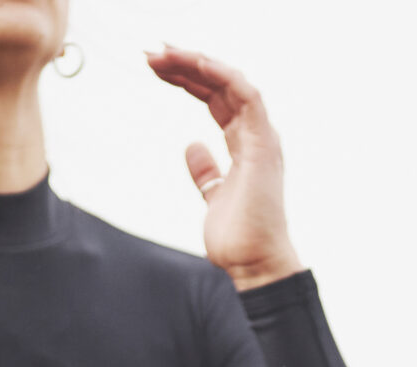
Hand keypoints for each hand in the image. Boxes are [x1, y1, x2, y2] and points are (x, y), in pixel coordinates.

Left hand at [147, 46, 304, 291]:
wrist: (253, 264)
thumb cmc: (237, 239)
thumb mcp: (212, 196)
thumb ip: (206, 171)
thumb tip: (192, 147)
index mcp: (245, 144)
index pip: (216, 99)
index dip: (188, 79)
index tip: (156, 67)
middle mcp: (256, 135)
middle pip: (220, 86)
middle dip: (186, 65)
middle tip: (152, 53)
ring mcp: (262, 138)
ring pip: (231, 83)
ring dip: (198, 63)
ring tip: (165, 53)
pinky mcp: (264, 145)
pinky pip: (247, 97)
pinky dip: (224, 76)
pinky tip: (198, 63)